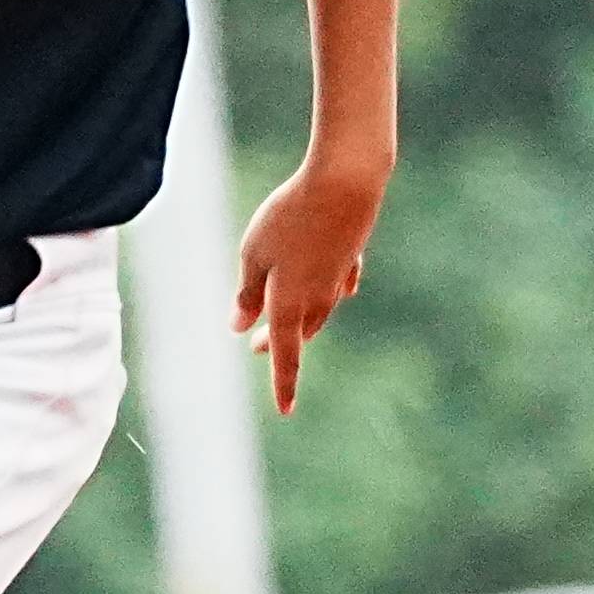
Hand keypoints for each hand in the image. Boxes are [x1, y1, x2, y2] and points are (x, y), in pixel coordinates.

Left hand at [231, 153, 385, 411]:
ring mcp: (339, 275)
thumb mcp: (255, 253)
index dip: (283, 383)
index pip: (285, 353)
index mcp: (291, 302)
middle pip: (300, 330)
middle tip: (258, 347)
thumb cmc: (292, 216)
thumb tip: (241, 325)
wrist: (347, 182)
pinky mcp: (352, 252)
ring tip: (289, 321)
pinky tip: (338, 291)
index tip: (286, 410)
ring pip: (321, 309)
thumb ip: (248, 292)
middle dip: (280, 342)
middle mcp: (319, 296)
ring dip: (304, 319)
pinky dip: (332, 291)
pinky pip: (340, 282)